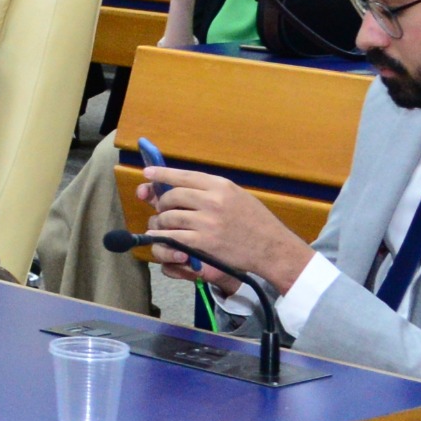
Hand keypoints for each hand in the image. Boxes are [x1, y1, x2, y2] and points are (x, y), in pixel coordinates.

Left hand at [138, 163, 311, 291]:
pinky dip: (165, 237)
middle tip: (161, 207)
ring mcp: (207, 221)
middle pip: (173, 195)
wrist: (272, 247)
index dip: (162, 174)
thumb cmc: (256, 221)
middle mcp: (212, 200)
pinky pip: (174, 236)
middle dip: (162, 201)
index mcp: (220, 185)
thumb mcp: (237, 195)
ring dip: (162, 221)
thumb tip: (183, 187)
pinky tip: (163, 238)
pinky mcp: (204, 242)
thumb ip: (211, 190)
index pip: (183, 175)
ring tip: (163, 224)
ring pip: (170, 216)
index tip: (148, 173)